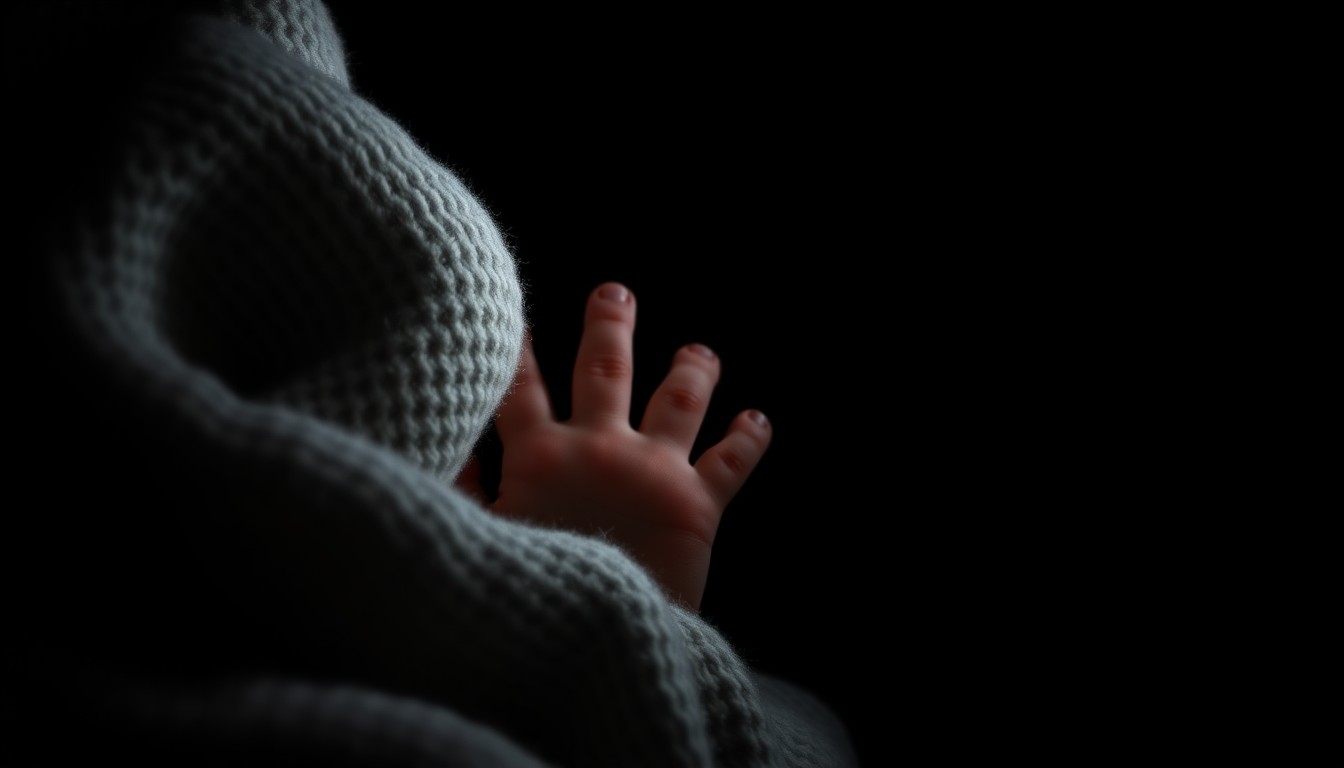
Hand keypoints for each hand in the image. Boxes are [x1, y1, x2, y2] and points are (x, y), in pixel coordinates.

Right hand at [459, 282, 771, 610]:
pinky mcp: (698, 503)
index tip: (521, 318)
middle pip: (605, 371)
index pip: (522, 390)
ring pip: (678, 401)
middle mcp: (600, 449)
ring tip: (700, 352)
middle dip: (610, 326)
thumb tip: (460, 452)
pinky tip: (760, 420)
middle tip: (616, 293)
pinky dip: (748, 439)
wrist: (591, 632)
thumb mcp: (481, 539)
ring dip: (692, 370)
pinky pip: (732, 462)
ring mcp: (653, 470)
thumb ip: (469, 491)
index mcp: (541, 457)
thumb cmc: (527, 591)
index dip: (521, 351)